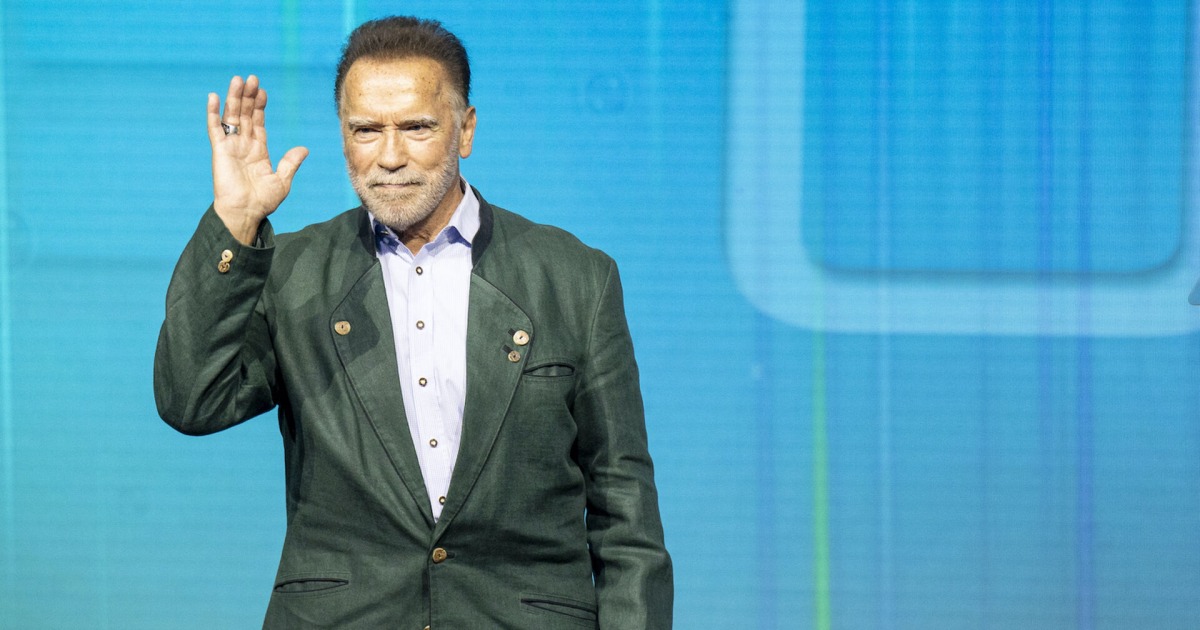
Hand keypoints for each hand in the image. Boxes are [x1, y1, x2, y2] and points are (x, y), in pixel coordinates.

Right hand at [207, 75, 308, 244]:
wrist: (246, 212)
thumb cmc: (263, 201)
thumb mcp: (282, 180)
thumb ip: (291, 162)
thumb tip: (304, 149)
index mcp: (258, 151)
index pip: (259, 123)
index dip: (260, 107)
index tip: (263, 91)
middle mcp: (243, 145)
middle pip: (245, 115)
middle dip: (249, 97)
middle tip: (252, 78)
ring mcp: (231, 146)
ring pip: (231, 116)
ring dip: (234, 98)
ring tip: (238, 80)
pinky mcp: (220, 150)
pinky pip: (214, 128)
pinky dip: (212, 113)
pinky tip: (213, 97)